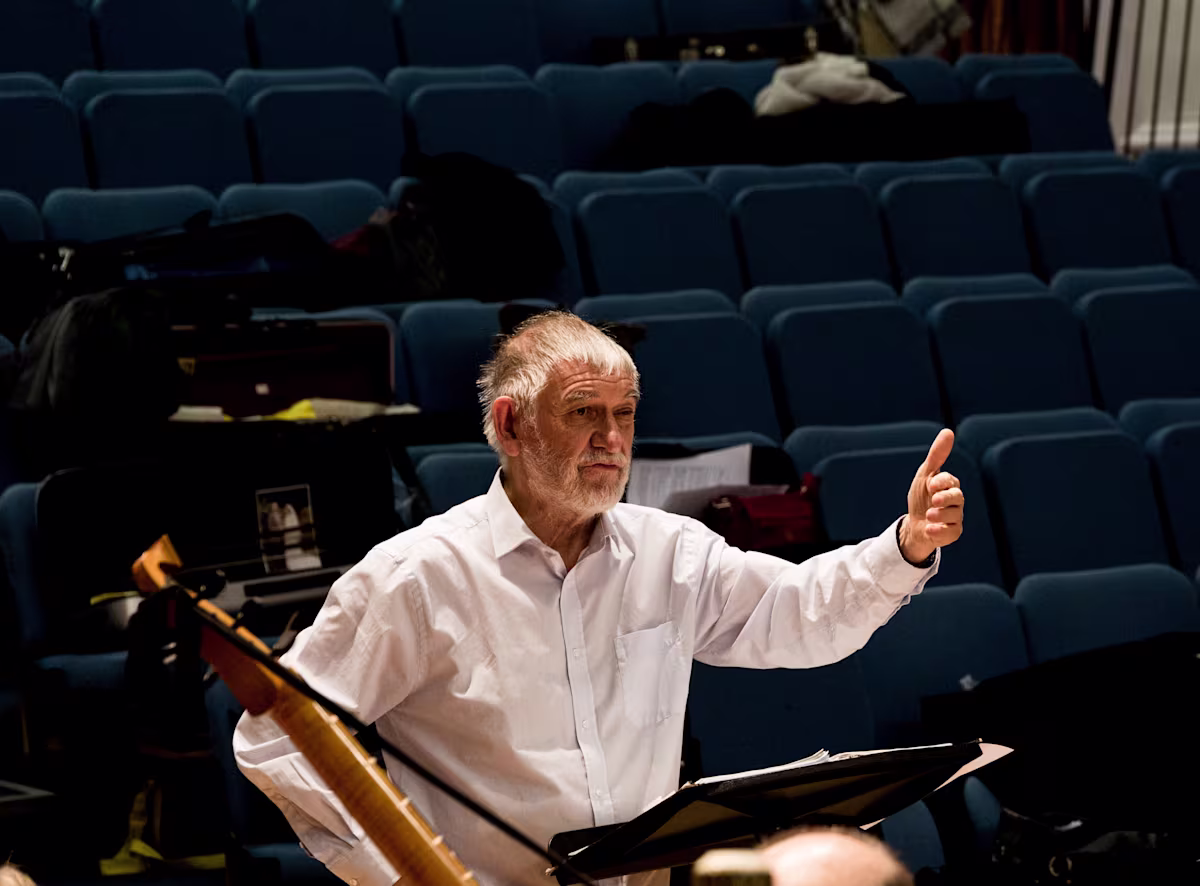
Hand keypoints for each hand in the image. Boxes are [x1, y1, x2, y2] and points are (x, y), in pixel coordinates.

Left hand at [899, 429, 963, 563]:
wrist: (913, 525)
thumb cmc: (920, 498)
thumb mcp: (925, 475)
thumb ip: (937, 455)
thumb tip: (948, 431)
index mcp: (949, 486)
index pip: (951, 481)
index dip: (941, 482)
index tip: (930, 484)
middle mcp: (955, 502)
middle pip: (957, 497)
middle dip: (944, 498)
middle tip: (933, 501)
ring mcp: (956, 518)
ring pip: (955, 516)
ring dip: (939, 515)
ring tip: (928, 516)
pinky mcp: (953, 533)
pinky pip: (951, 533)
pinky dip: (939, 531)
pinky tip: (929, 529)